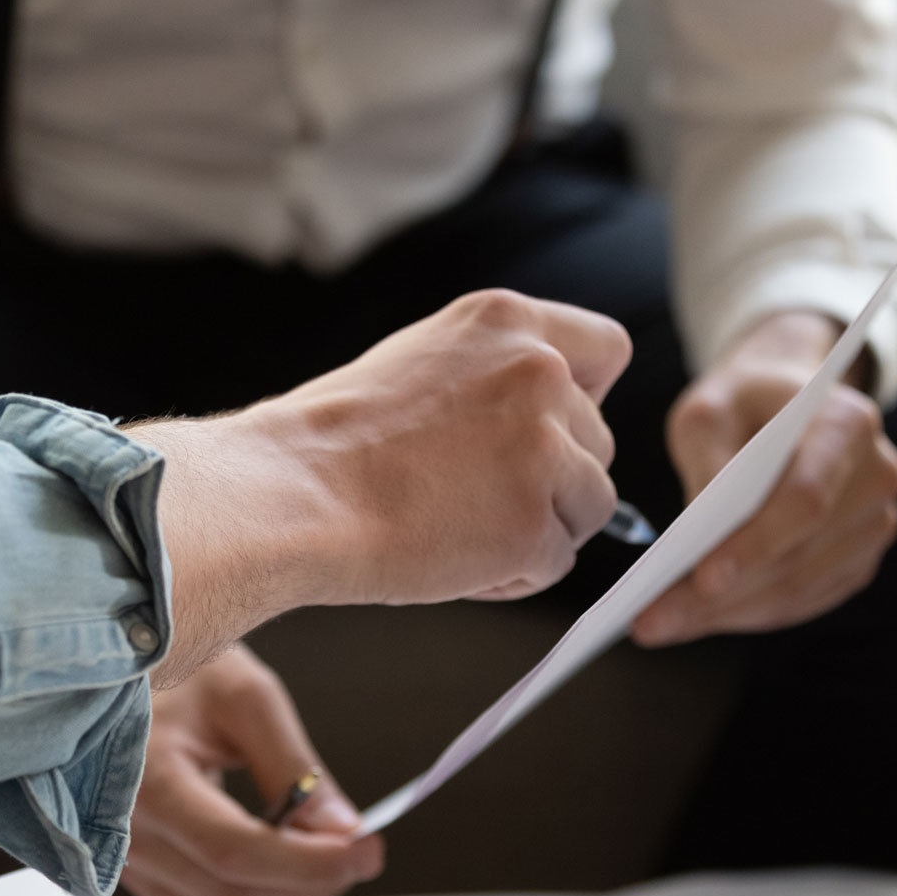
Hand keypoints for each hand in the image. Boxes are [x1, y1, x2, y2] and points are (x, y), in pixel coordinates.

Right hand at [121, 646, 381, 895]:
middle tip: (355, 843)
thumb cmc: (172, 669)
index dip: (309, 862)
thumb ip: (294, 765)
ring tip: (302, 844)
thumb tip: (344, 830)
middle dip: (309, 879)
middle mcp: (123, 834)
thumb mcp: (244, 694)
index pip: (234, 850)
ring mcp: (123, 863)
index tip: (365, 849)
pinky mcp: (133, 878)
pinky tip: (261, 856)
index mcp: (145, 777)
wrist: (104, 671)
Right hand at [130, 289, 629, 684]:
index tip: (546, 431)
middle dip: (553, 478)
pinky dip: (512, 574)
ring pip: (588, 505)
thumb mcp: (423, 362)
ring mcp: (545, 447)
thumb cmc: (334, 443)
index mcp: (507, 320)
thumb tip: (551, 426)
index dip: (583, 400)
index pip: (607, 349)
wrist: (289, 494)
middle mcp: (540, 372)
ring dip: (536, 528)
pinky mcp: (537, 522)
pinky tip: (449, 558)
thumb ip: (495, 378)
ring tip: (455, 527)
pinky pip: (555, 562)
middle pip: (598, 441)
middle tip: (472, 497)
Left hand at [631, 312, 896, 645]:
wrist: (786, 399)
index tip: (702, 577)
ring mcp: (874, 522)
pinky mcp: (858, 557)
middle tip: (651, 619)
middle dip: (723, 596)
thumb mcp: (708, 408)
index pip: (806, 499)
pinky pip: (804, 599)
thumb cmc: (743, 401)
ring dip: (728, 614)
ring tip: (660, 623)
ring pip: (799, 588)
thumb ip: (705, 460)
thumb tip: (695, 534)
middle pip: (800, 554)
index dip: (757, 543)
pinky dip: (747, 613)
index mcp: (847, 424)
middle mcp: (876, 477)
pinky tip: (696, 618)